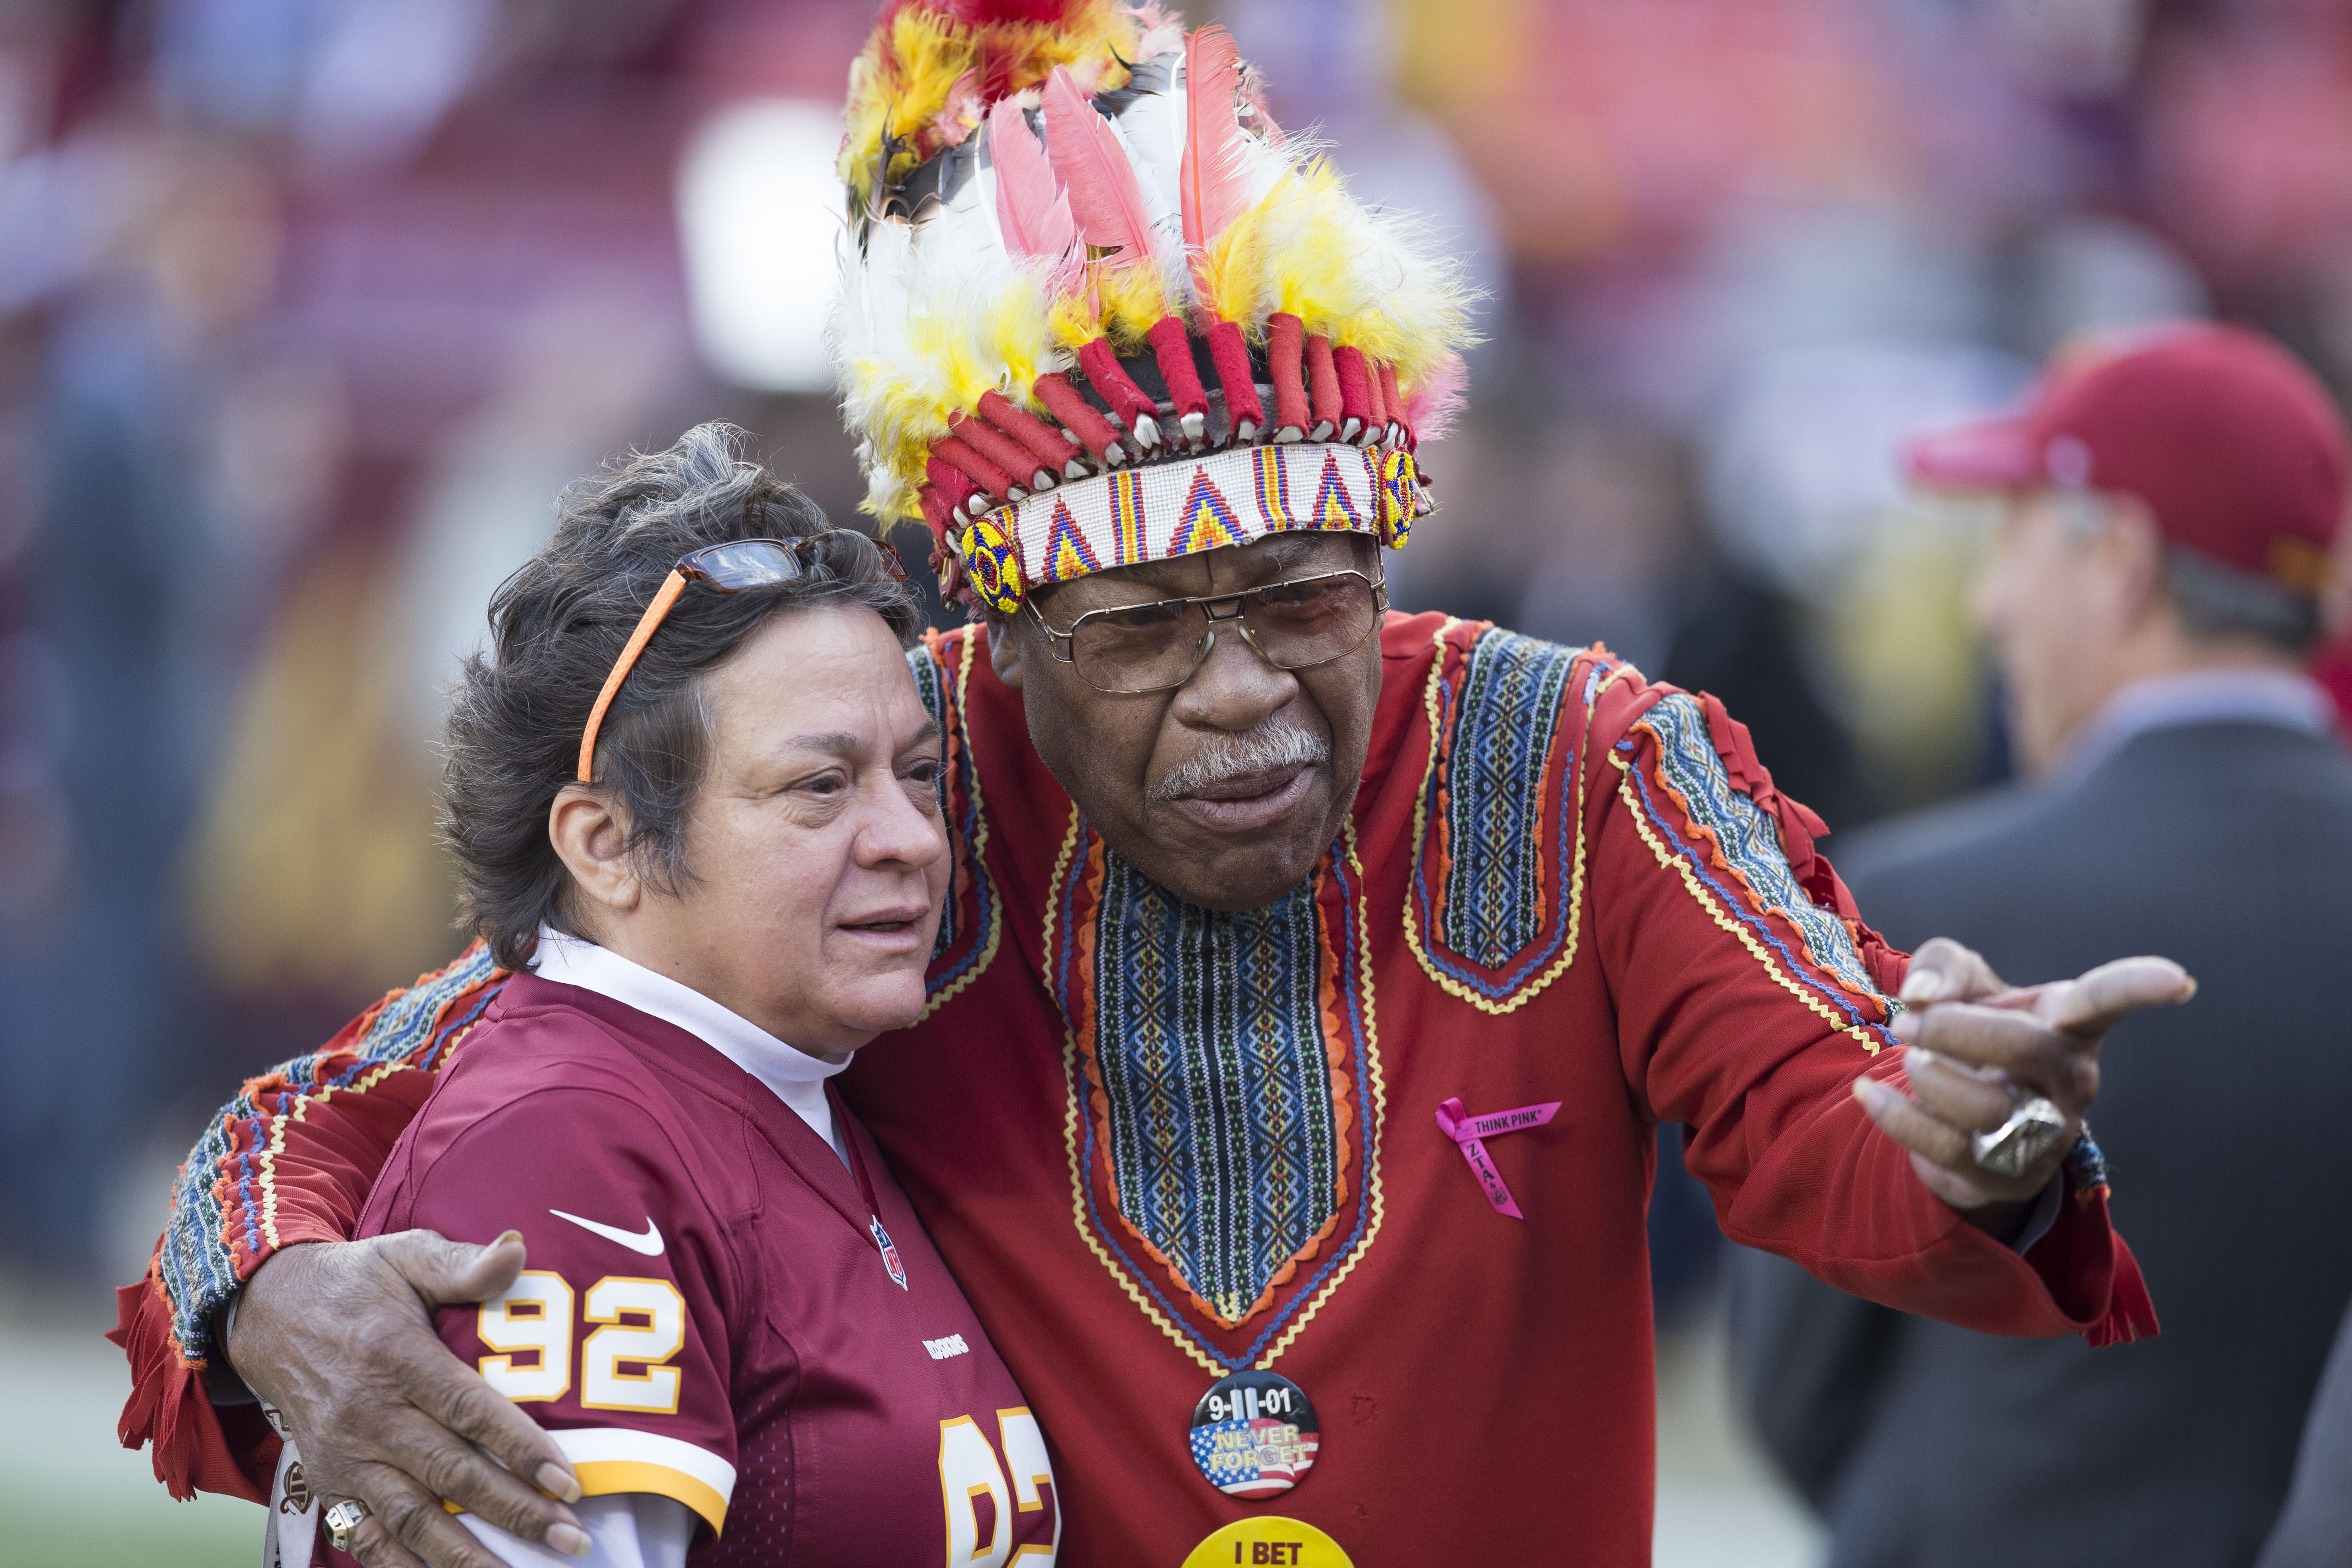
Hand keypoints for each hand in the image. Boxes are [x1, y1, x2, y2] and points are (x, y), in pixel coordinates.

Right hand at [227, 1232, 590, 1566]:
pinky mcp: (326, 1481)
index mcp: (395, 1358)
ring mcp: (344, 1456)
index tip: (568, 1480)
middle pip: (450, 1474)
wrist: (266, 1312)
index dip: (520, 1449)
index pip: (469, 1411)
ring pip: (410, 1519)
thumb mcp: (405, 1254)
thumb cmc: (355, 1283)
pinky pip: (365, 1536)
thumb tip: (517, 1249)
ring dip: (466, 1556)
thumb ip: (461, 1262)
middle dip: (513, 1512)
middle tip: (571, 1539)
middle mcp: (368, 1415)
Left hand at [1852, 937, 2194, 1229]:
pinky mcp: (2006, 1177)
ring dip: (1929, 1077)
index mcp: (2069, 1025)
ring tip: (1909, 1062)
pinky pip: (1946, 1148)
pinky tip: (1870, 1094)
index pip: (2107, 1002)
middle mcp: (2070, 1082)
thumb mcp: (1957, 982)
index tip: (2178, 980)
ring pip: (1986, 1107)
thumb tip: (1924, 994)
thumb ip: (1941, 965)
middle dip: (1956, 1029)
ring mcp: (2045, 1135)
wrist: (1956, 1111)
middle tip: (1908, 1021)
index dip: (2140, 988)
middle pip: (2027, 1049)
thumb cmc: (1973, 1032)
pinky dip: (1897, 1116)